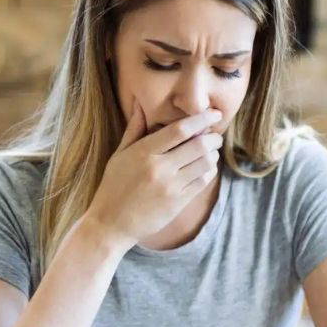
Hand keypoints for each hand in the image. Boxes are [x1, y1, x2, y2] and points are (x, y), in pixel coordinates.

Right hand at [83, 103, 222, 248]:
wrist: (111, 224)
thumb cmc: (113, 186)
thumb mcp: (119, 155)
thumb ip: (134, 129)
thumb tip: (140, 103)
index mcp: (143, 152)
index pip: (179, 130)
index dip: (201, 119)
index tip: (214, 113)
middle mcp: (159, 168)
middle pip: (198, 145)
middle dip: (213, 137)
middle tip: (215, 135)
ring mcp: (170, 187)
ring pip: (205, 164)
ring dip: (213, 154)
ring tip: (211, 151)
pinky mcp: (177, 203)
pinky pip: (202, 182)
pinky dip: (209, 171)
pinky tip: (205, 168)